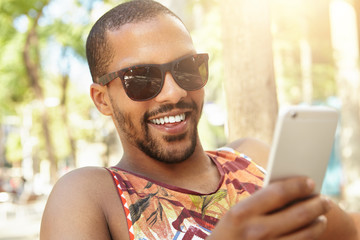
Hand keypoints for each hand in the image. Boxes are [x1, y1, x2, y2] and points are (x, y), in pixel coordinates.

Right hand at [208, 177, 330, 239]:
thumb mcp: (236, 215)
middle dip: (316, 204)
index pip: (278, 193)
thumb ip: (260, 203)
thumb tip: (292, 191)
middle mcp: (256, 231)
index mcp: (242, 212)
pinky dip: (309, 238)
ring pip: (305, 234)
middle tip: (325, 199)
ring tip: (321, 216)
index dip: (297, 185)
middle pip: (298, 214)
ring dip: (318, 223)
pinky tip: (312, 231)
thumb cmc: (229, 233)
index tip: (310, 181)